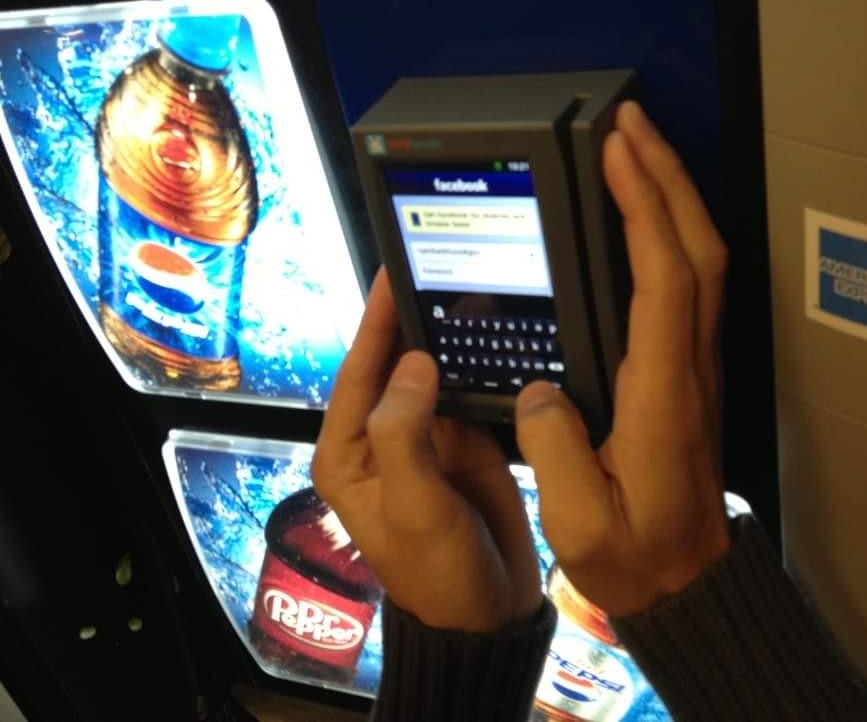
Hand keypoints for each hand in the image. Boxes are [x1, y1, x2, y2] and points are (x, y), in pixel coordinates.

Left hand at [311, 270, 541, 632]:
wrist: (489, 614)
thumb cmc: (436, 570)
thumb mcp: (411, 506)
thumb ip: (404, 432)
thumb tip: (413, 360)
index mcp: (350, 452)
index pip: (359, 372)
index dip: (376, 321)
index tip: (394, 271)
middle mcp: (384, 438)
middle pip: (395, 365)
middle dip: (415, 318)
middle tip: (443, 264)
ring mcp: (428, 439)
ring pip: (436, 374)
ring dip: (453, 336)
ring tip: (478, 286)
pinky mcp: (466, 444)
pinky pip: (472, 393)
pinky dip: (484, 364)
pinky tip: (504, 331)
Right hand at [515, 101, 729, 618]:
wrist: (688, 581)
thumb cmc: (638, 556)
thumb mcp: (581, 525)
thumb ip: (556, 453)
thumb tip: (540, 389)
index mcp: (662, 395)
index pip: (664, 280)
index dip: (645, 208)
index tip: (618, 153)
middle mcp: (689, 367)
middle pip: (696, 250)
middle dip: (666, 177)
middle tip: (630, 123)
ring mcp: (695, 364)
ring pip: (702, 261)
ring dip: (674, 197)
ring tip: (636, 149)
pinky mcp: (688, 368)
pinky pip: (690, 283)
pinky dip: (670, 233)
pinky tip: (642, 215)